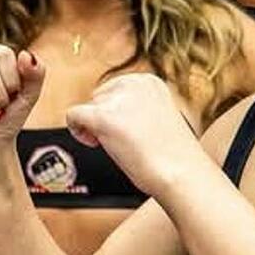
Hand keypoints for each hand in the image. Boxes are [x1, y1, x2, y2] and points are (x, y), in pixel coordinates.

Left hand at [64, 74, 209, 196]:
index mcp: (149, 81)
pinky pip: (73, 115)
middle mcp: (134, 83)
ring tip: (117, 144)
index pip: (114, 89)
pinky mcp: (104, 117)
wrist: (180, 173)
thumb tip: (104, 108)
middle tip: (121, 140)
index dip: (114, 111)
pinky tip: (92, 142)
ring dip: (94, 127)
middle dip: (103, 118)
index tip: (126, 129)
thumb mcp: (157, 116)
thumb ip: (134, 107)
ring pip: (87, 108)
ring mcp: (118, 99)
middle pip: (99, 97)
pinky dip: (76, 129)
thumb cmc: (172, 156)